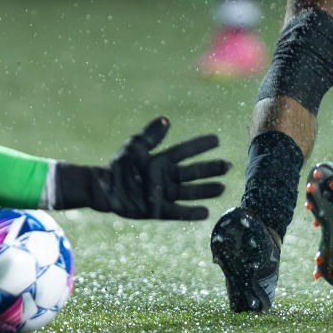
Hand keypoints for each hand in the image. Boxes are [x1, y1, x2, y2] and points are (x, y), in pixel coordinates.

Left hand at [54, 117, 228, 220]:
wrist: (104, 188)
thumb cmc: (119, 166)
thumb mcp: (135, 147)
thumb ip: (150, 135)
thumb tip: (165, 120)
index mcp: (162, 161)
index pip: (185, 151)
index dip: (200, 145)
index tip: (217, 139)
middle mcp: (166, 177)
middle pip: (192, 172)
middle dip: (210, 169)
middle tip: (227, 165)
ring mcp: (164, 194)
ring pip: (189, 191)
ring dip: (205, 190)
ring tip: (222, 187)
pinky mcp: (158, 210)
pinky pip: (177, 212)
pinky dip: (191, 212)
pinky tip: (206, 212)